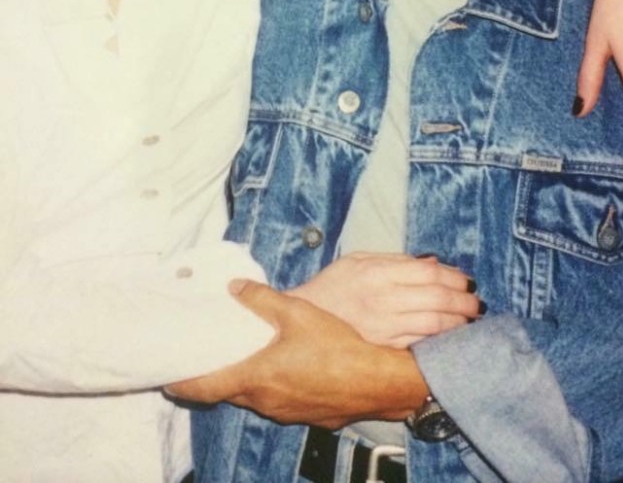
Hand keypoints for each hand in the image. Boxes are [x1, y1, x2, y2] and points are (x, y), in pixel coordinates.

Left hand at [166, 280, 427, 427]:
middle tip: (206, 354)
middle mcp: (264, 401)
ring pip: (252, 397)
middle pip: (227, 392)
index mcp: (256, 377)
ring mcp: (284, 412)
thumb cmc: (336, 347)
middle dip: (214, 375)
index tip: (165, 376)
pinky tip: (282, 367)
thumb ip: (263, 299)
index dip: (181, 382)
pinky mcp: (304, 414)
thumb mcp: (298, 313)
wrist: (378, 382)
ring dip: (243, 380)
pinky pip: (275, 401)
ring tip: (242, 356)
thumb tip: (234, 286)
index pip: (203, 387)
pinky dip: (268, 386)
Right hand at [287, 252, 480, 347]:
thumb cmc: (331, 287)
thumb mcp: (357, 260)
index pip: (428, 273)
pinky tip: (450, 338)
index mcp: (376, 272)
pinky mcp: (381, 350)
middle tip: (476, 302)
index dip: (453, 276)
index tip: (466, 280)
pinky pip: (419, 346)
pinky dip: (439, 342)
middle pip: (436, 299)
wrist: (300, 322)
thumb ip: (395, 260)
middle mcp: (381, 300)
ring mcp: (382, 328)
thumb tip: (433, 262)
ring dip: (458, 323)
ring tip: (470, 319)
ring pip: (433, 326)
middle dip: (463, 301)